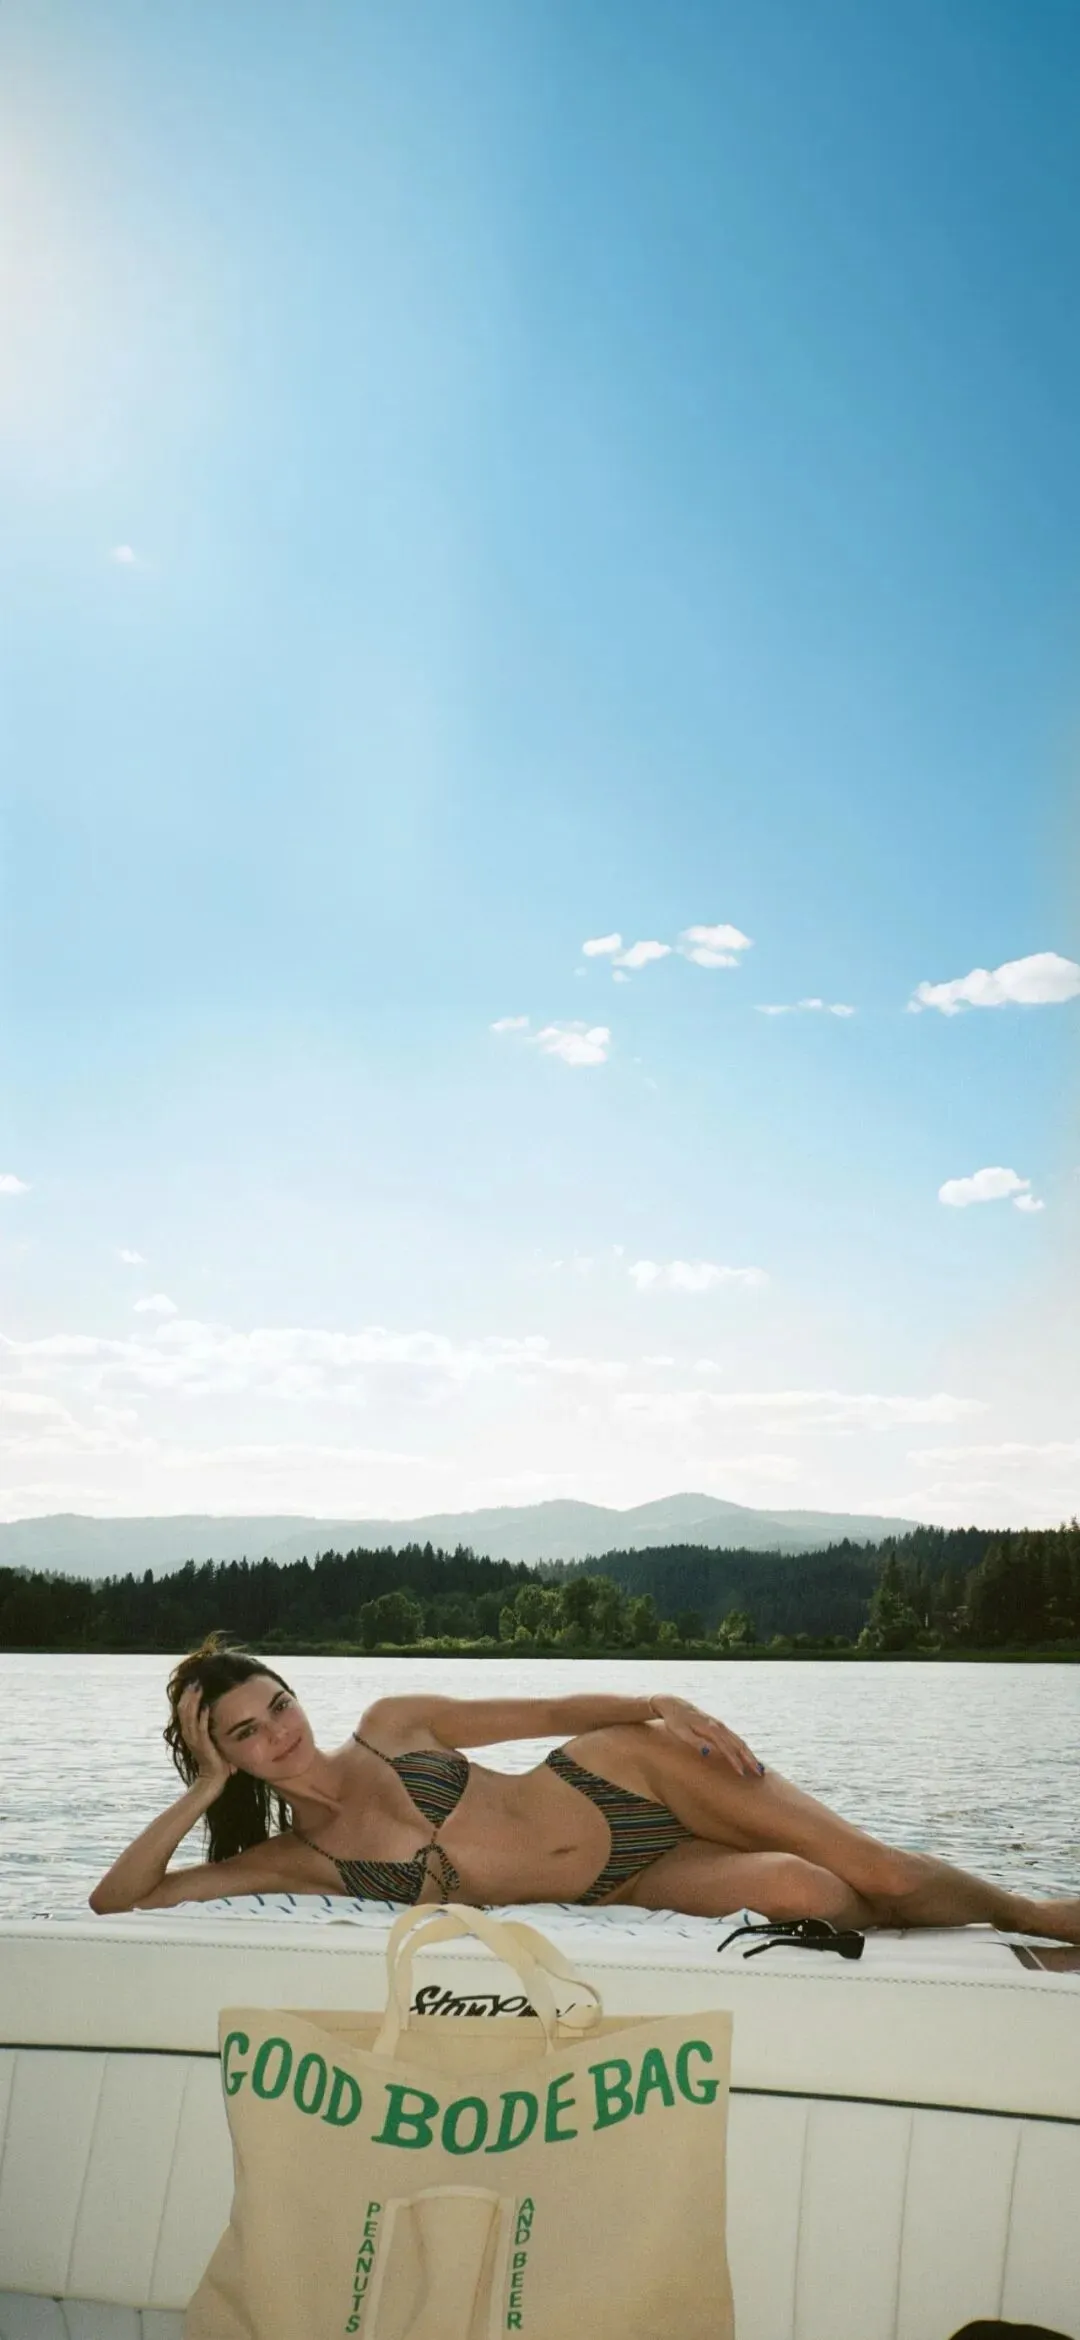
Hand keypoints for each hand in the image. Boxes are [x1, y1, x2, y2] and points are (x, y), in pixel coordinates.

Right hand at [178, 1684, 234, 1793]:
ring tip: (198, 1688)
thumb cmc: (215, 1757)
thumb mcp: (208, 1738)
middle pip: (184, 1710)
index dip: (186, 1696)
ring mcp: (195, 1740)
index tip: (192, 1683)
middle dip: (189, 1695)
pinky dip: (203, 1717)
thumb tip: (210, 1710)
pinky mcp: (203, 1745)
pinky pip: (201, 1729)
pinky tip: (206, 1706)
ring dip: (194, 1702)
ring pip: (190, 1717)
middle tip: (194, 1681)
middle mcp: (189, 1734)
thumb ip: (206, 1726)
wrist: (214, 1777)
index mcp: (189, 1732)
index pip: (183, 1710)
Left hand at [648, 1694, 763, 1777]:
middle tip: (759, 1773)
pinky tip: (746, 1756)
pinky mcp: (718, 1726)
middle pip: (739, 1744)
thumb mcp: (681, 1732)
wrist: (673, 1704)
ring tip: (758, 1767)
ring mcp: (720, 1726)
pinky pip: (735, 1738)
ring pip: (739, 1741)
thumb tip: (708, 1753)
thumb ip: (695, 1742)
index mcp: (711, 1729)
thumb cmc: (675, 1721)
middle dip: (750, 1759)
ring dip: (749, 1754)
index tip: (741, 1775)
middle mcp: (719, 1726)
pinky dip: (743, 1748)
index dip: (735, 1762)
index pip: (727, 1748)